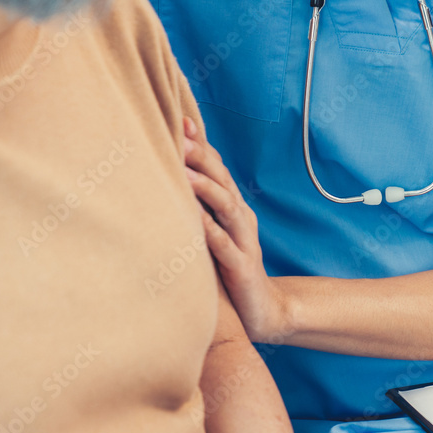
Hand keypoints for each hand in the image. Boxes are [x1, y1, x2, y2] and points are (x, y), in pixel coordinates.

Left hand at [183, 117, 289, 342]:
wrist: (263, 313)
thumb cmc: (230, 272)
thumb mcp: (215, 235)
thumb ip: (199, 210)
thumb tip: (169, 184)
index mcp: (232, 208)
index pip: (217, 169)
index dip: (200, 144)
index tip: (179, 119)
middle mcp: (240, 218)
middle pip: (222, 179)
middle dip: (200, 156)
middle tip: (176, 135)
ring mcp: (243, 241)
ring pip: (226, 206)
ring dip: (205, 186)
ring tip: (182, 169)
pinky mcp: (241, 267)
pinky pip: (224, 245)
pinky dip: (210, 229)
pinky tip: (194, 218)